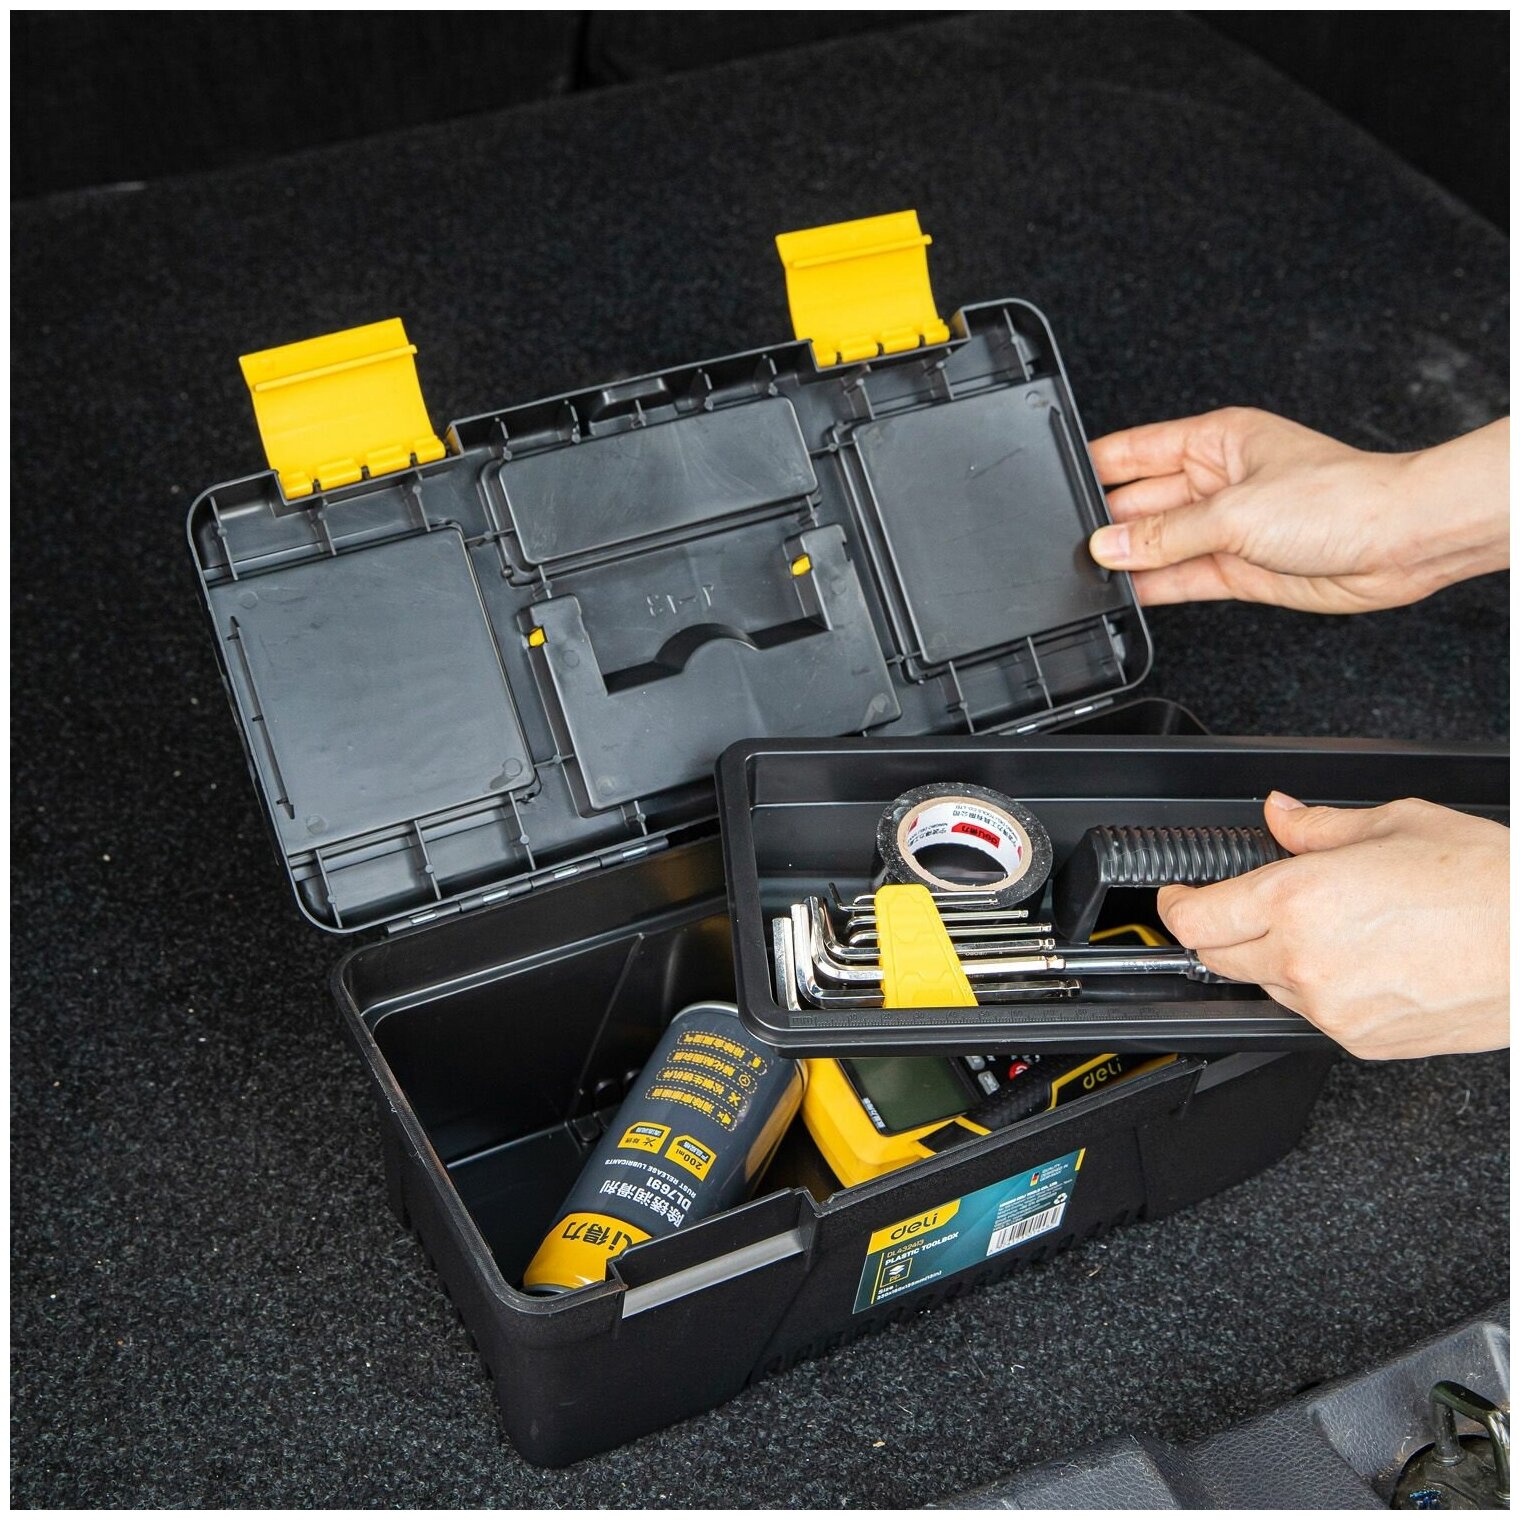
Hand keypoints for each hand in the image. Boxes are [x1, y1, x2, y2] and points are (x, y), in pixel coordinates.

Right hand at [1086, 408, 1507, 610]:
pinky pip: (1180, 576)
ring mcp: (1227, 526)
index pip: (1135, 449)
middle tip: (1069, 544)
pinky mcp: (1238, 567)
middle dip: (1109, 522)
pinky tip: (1127, 594)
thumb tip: (1111, 543)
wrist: (1399, 542)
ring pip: (1158, 543)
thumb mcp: (1234, 511)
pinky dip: (1154, 587)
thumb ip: (1164, 534)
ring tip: (1092, 574)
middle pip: (1141, 500)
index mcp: (1215, 440)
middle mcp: (1217, 481)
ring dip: (1130, 559)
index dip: (1095, 466)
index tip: (1056, 485)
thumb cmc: (1341, 499)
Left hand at [1157, 793, 1508, 1058]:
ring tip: (1334, 927)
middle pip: (1218, 957)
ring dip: (1274, 958)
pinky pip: (1313, 1014)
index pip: (1194, 919)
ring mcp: (1333, 1009)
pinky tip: (1364, 960)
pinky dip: (1319, 988)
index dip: (1174, 905)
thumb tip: (1279, 814)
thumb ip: (1317, 826)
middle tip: (1242, 905)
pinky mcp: (1362, 1041)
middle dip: (1218, 930)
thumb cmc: (1489, 884)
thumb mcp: (1393, 824)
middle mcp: (1305, 961)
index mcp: (1298, 900)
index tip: (1176, 895)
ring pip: (1267, 986)